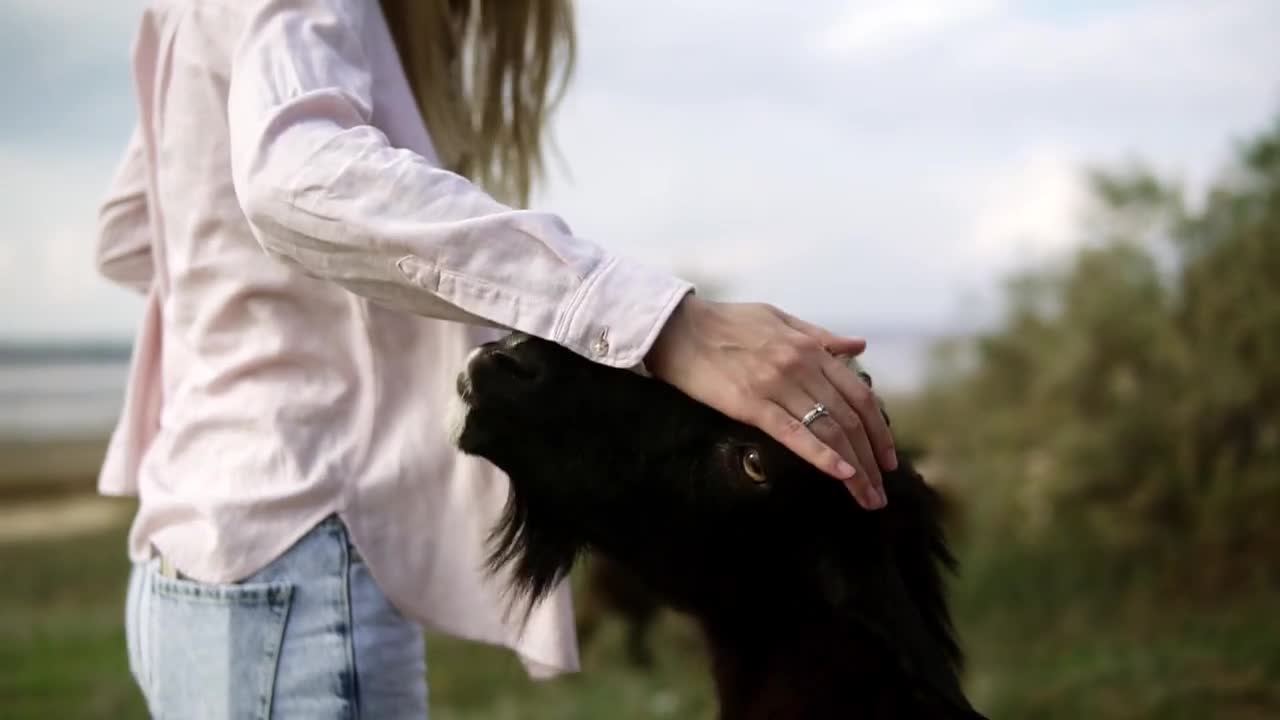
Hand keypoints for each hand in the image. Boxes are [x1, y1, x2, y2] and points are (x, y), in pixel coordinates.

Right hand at [645, 295, 897, 509]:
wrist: (676, 327)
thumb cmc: (726, 322)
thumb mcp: (779, 318)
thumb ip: (820, 336)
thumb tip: (858, 345)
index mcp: (810, 348)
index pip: (859, 395)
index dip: (880, 430)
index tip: (888, 458)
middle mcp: (801, 366)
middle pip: (850, 419)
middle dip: (872, 459)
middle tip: (882, 492)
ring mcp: (777, 385)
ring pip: (829, 431)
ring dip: (854, 469)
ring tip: (867, 498)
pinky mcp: (749, 404)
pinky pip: (793, 434)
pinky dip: (822, 456)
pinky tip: (841, 476)